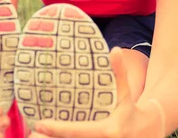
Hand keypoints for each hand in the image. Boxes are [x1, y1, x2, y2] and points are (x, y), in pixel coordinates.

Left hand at [28, 47, 164, 137]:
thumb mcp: (126, 93)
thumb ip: (120, 72)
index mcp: (108, 131)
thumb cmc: (131, 110)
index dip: (57, 129)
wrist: (146, 134)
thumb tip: (114, 49)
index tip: (39, 124)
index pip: (78, 132)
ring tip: (34, 136)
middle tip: (31, 132)